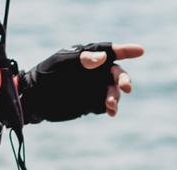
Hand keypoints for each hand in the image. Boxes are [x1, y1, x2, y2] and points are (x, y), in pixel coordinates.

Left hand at [18, 42, 144, 122]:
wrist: (36, 98)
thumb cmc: (47, 74)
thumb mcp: (62, 64)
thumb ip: (81, 59)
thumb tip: (102, 58)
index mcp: (88, 57)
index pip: (110, 51)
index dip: (126, 51)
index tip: (140, 51)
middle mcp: (95, 72)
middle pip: (116, 73)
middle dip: (123, 79)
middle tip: (126, 87)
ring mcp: (94, 88)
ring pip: (113, 91)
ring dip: (115, 96)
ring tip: (110, 105)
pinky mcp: (92, 104)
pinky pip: (106, 105)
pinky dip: (111, 108)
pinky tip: (110, 111)